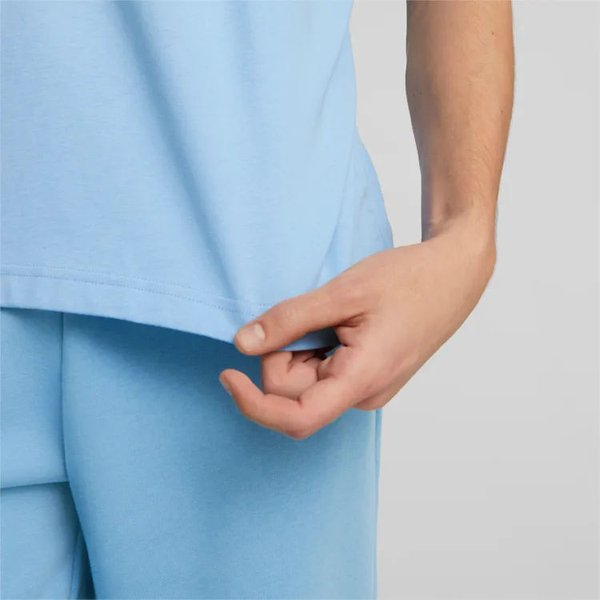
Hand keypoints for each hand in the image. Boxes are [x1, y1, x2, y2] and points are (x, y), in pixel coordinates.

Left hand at [219, 215, 495, 439]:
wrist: (454, 274)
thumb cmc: (409, 280)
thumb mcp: (343, 292)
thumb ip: (289, 320)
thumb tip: (242, 344)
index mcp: (362, 380)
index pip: (295, 419)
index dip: (252, 403)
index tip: (228, 373)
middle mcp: (363, 395)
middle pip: (294, 394)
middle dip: (283, 354)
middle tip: (310, 313)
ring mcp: (366, 388)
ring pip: (306, 383)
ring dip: (301, 349)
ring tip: (334, 315)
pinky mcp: (366, 377)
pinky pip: (323, 373)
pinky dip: (314, 348)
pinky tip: (339, 323)